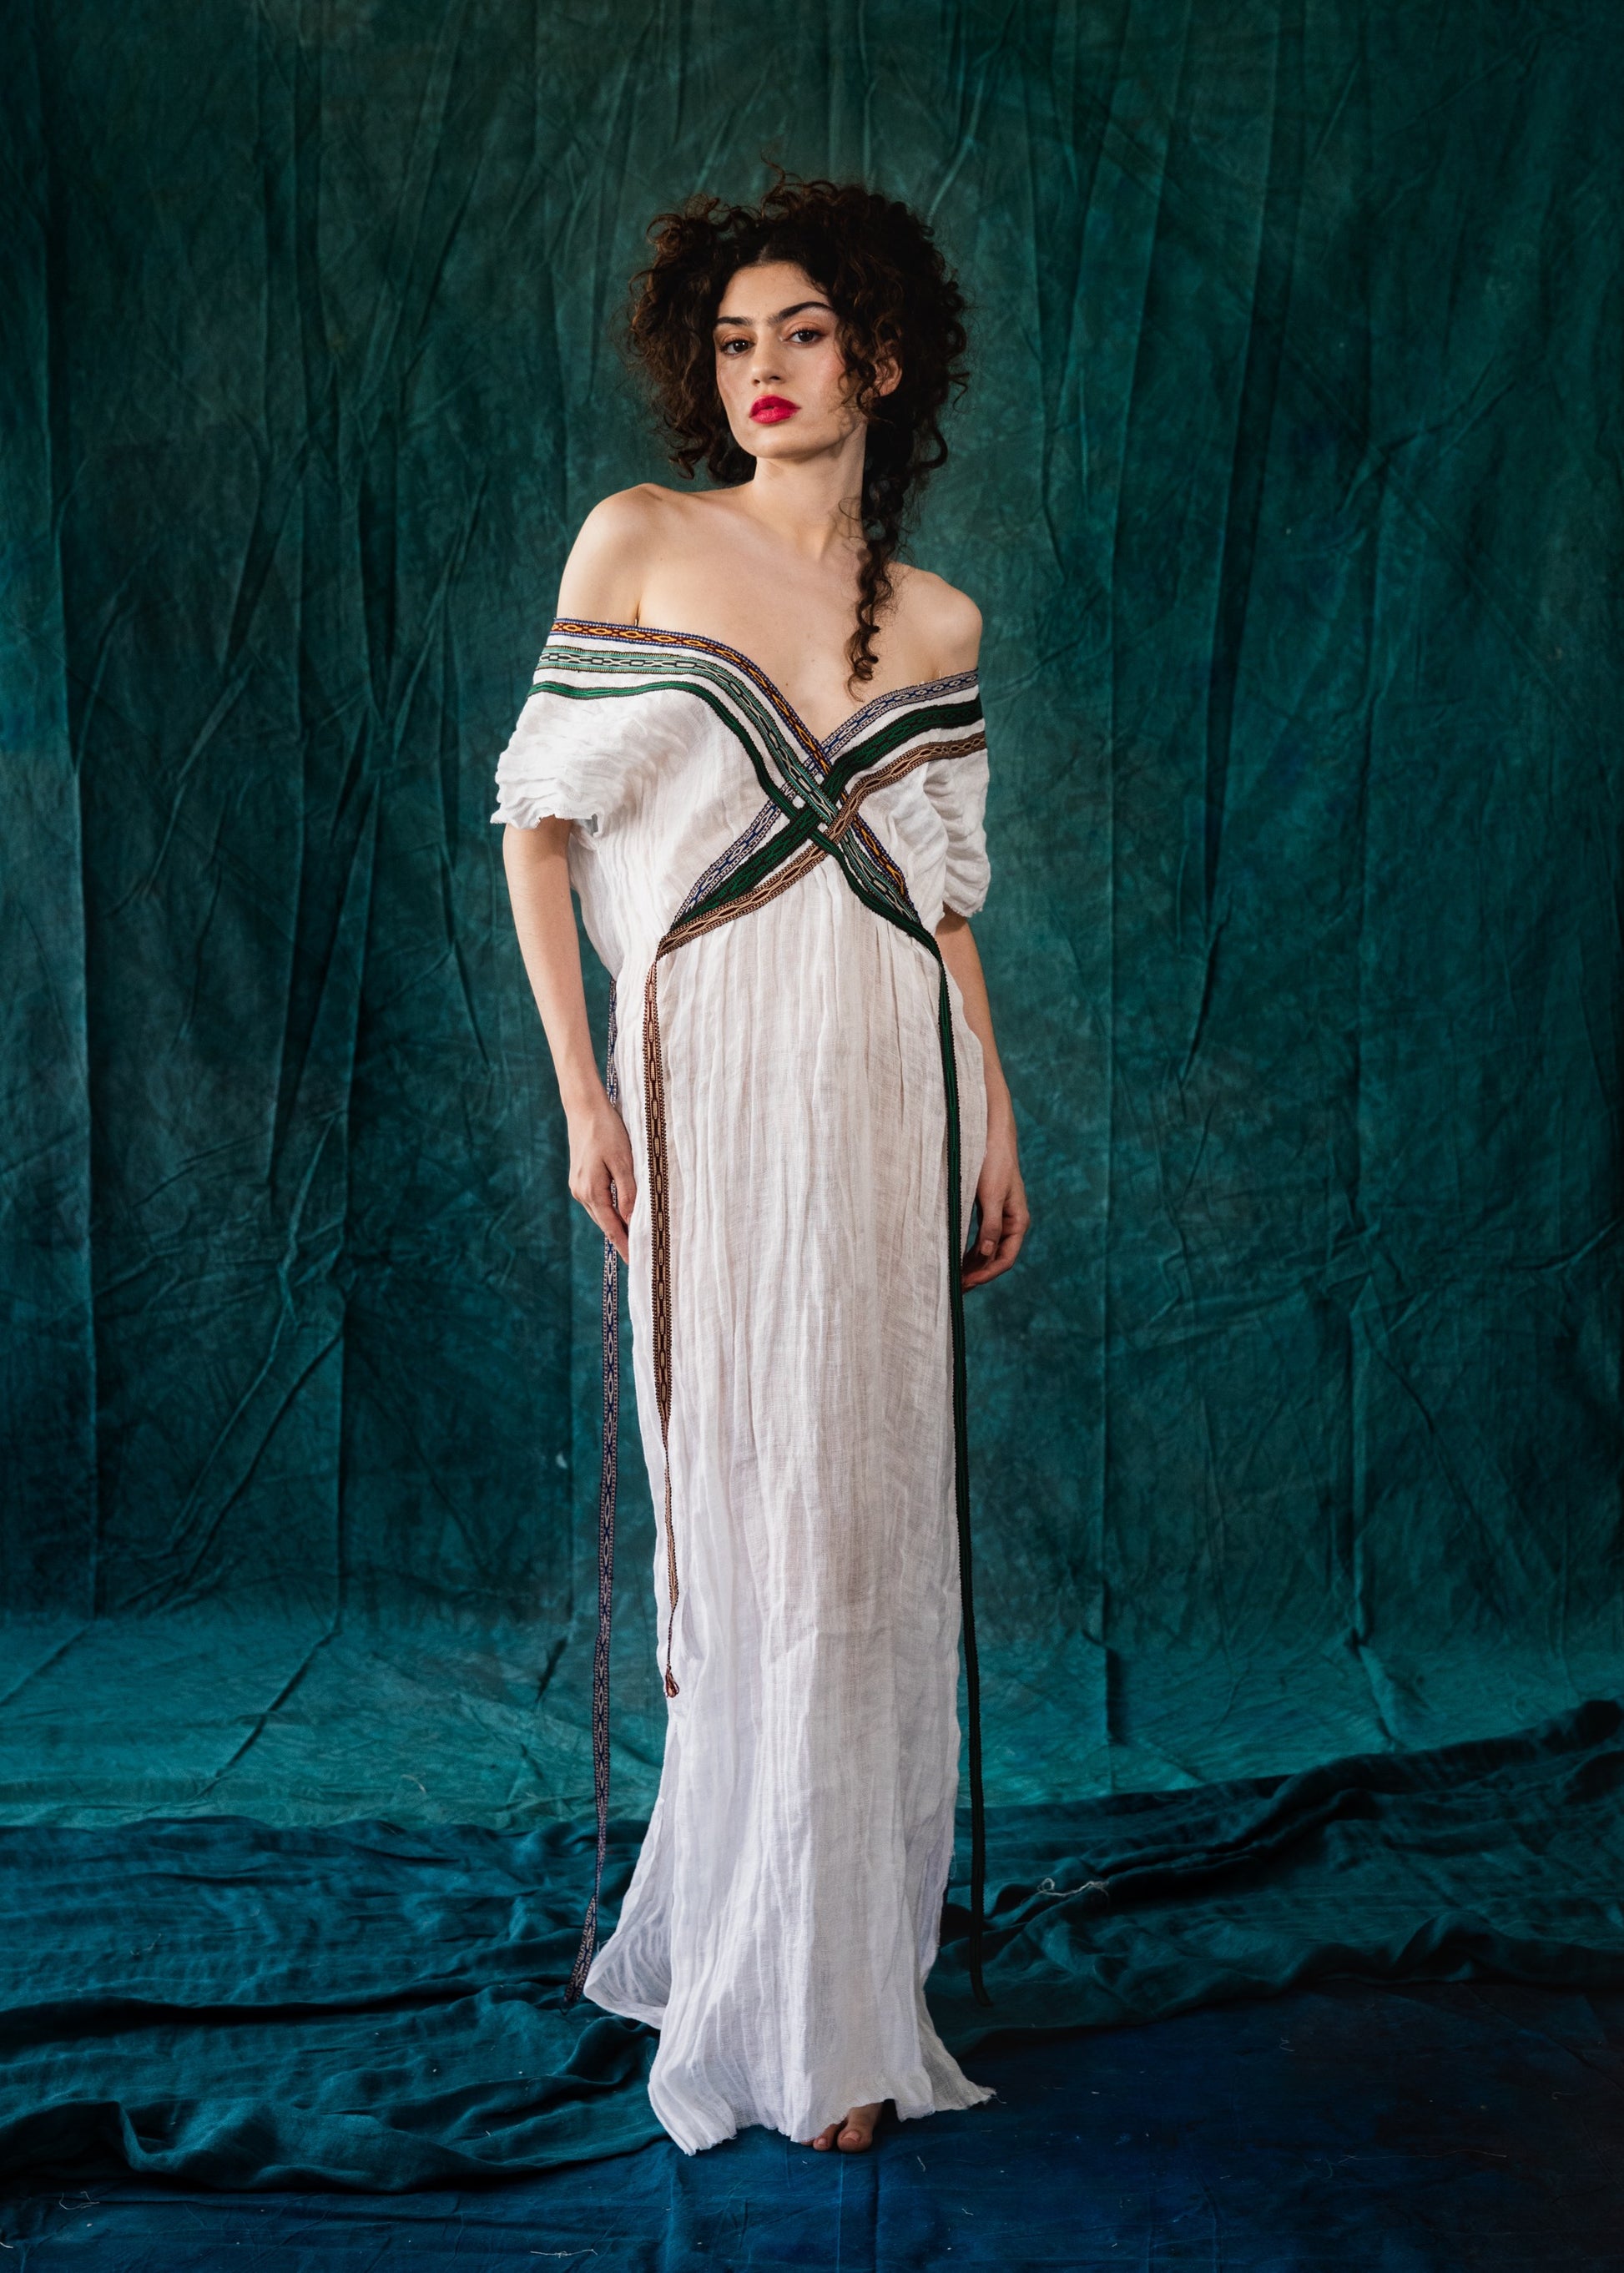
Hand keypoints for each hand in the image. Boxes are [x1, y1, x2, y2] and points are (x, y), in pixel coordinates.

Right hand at [567, 1090, 636, 1260]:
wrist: (584, 1108)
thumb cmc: (607, 1131)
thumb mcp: (623, 1161)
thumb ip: (628, 1192)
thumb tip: (632, 1220)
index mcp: (591, 1191)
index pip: (611, 1227)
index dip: (624, 1245)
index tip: (635, 1262)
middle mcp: (580, 1192)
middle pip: (604, 1223)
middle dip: (621, 1238)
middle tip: (640, 1254)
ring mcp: (577, 1185)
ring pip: (600, 1213)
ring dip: (616, 1224)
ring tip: (634, 1238)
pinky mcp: (580, 1177)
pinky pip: (597, 1201)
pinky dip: (610, 1210)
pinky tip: (621, 1213)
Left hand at [962, 1096, 1028, 1289]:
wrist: (992, 1137)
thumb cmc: (994, 1163)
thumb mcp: (990, 1195)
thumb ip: (989, 1225)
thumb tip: (986, 1254)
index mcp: (1018, 1222)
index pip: (1005, 1259)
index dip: (985, 1274)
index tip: (966, 1284)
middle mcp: (1011, 1223)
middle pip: (996, 1258)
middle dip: (978, 1275)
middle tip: (955, 1289)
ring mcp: (1001, 1218)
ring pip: (987, 1250)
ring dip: (973, 1265)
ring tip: (954, 1279)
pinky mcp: (989, 1211)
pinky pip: (981, 1238)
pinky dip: (970, 1251)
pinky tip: (956, 1257)